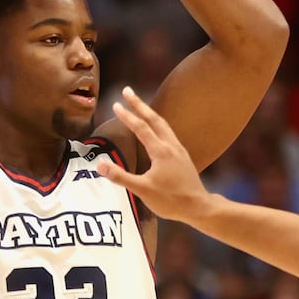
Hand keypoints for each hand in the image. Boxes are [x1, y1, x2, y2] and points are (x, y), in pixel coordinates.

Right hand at [97, 88, 211, 223]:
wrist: (198, 207)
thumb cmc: (170, 200)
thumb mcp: (142, 190)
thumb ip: (120, 177)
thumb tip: (100, 165)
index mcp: (161, 151)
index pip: (141, 128)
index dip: (127, 116)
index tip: (115, 104)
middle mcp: (171, 145)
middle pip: (154, 119)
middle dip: (139, 104)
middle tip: (127, 90)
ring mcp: (179, 150)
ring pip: (163, 124)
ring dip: (150, 112)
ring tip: (140, 105)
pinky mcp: (183, 156)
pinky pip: (168, 133)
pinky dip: (159, 124)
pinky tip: (157, 129)